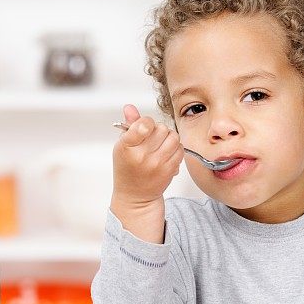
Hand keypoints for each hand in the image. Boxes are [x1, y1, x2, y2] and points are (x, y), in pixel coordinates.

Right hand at [110, 105, 184, 243]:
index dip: (147, 122)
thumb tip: (130, 107)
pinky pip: (180, 149)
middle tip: (152, 138)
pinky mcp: (169, 169)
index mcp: (127, 147)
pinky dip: (176, 148)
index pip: (144, 124)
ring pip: (174, 137)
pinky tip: (167, 153)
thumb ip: (129, 125)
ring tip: (161, 145)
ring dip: (169, 138)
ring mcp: (157, 164)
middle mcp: (142, 156)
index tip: (144, 128)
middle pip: (161, 128)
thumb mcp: (123, 146)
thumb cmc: (128, 168)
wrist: (136, 195)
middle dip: (158, 130)